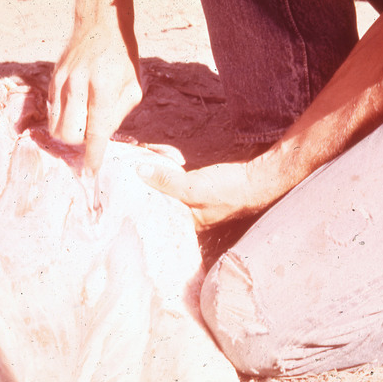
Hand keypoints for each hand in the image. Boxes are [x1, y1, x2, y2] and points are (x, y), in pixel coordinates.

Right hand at [48, 0, 142, 173]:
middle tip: (90, 137)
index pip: (95, 132)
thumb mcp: (133, 87)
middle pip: (69, 135)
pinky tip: (73, 112)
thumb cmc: (122, 58)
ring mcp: (62, 82)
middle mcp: (78, 85)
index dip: (92, 156)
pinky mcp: (52, 80)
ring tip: (81, 125)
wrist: (100, 25)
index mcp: (103, 88)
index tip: (91, 173)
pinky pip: (51, 112)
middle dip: (79, 144)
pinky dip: (61, 120)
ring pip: (55, 126)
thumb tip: (102, 139)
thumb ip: (118, 115)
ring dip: (68, 134)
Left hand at [137, 161, 261, 230]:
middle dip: (147, 184)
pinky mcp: (199, 187)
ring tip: (147, 158)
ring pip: (167, 188)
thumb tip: (140, 172)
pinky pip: (177, 179)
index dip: (138, 204)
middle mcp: (188, 216)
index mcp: (185, 224)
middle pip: (158, 201)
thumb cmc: (230, 189)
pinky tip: (166, 159)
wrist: (260, 178)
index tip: (122, 191)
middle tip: (133, 169)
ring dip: (159, 172)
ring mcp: (194, 202)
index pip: (154, 217)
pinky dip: (170, 168)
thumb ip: (166, 181)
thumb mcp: (193, 187)